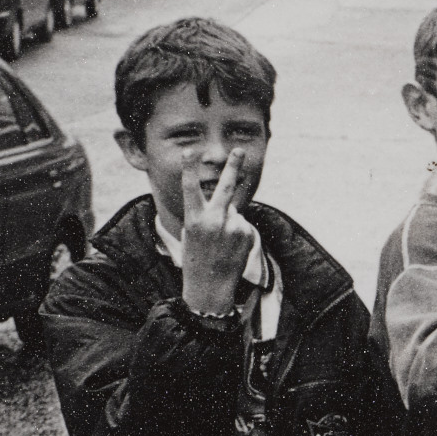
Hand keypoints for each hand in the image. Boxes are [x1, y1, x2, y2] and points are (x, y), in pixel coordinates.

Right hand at [179, 148, 256, 315]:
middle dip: (232, 167)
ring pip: (235, 212)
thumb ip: (210, 214)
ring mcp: (232, 227)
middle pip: (225, 187)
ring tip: (222, 243)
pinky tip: (231, 248)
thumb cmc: (197, 257)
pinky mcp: (247, 234)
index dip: (189, 169)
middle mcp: (214, 220)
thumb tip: (233, 203)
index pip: (190, 188)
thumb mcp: (194, 232)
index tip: (190, 151)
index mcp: (194, 219)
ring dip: (230, 223)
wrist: (209, 285)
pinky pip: (243, 225)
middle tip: (238, 150)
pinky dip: (239, 233)